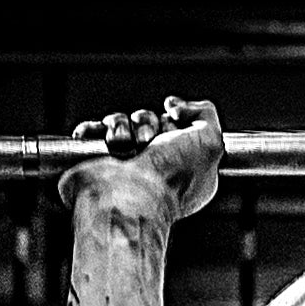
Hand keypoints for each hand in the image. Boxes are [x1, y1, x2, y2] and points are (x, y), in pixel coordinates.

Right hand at [59, 96, 223, 219]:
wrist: (131, 198)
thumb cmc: (171, 177)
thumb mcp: (211, 142)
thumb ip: (205, 114)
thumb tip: (177, 107)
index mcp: (182, 167)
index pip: (174, 125)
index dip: (174, 123)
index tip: (175, 133)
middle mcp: (152, 168)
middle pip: (147, 120)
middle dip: (148, 124)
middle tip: (149, 144)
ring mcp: (123, 166)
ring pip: (120, 122)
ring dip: (123, 128)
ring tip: (126, 147)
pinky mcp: (97, 164)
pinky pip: (93, 132)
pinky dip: (98, 131)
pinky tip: (107, 142)